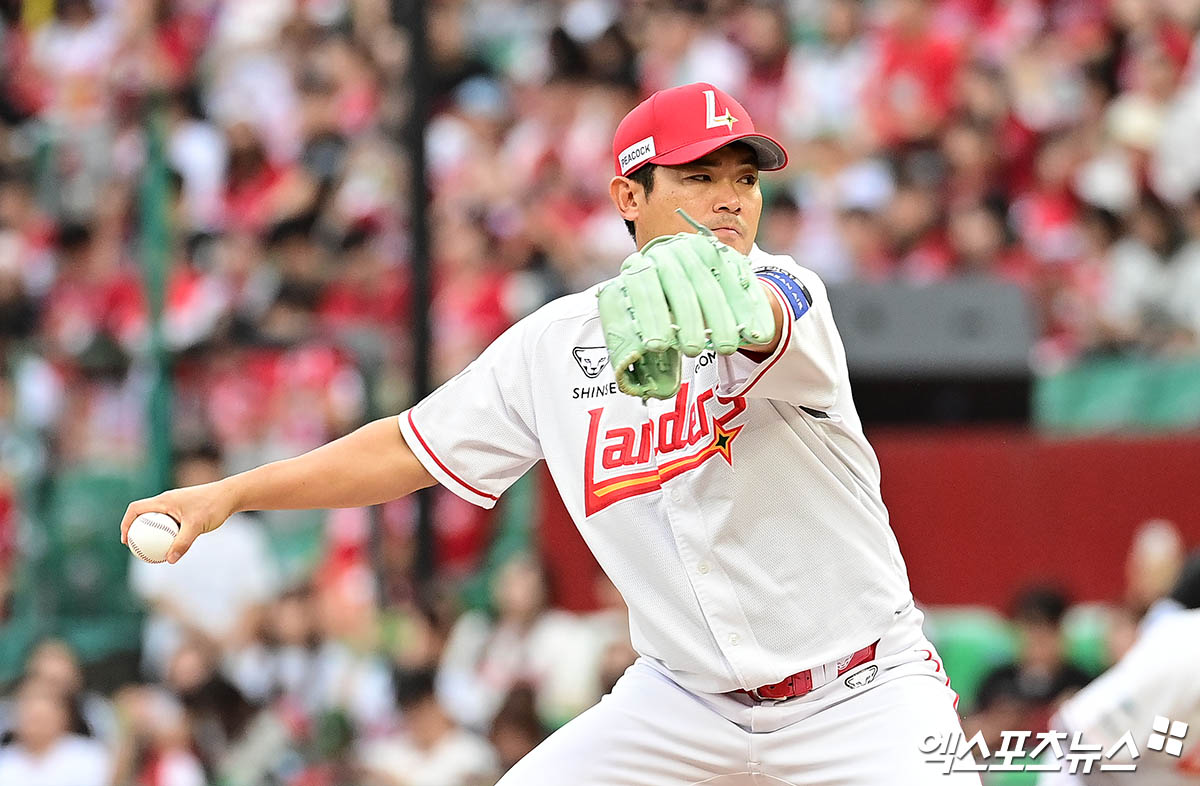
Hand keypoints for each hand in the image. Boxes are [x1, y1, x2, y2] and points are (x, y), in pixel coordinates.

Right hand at [120, 480, 238, 563]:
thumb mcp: (196, 526)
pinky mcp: (185, 509)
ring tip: (150, 551)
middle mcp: (168, 500)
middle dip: (136, 530)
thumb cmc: (213, 507)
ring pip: (157, 519)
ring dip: (151, 532)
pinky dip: (165, 532)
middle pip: (143, 514)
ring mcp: (176, 504)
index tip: (126, 540)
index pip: (135, 509)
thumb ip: (182, 543)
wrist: (231, 496)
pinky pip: (169, 522)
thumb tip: (169, 560)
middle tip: (135, 549)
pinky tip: (171, 547)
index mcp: (164, 500)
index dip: (126, 523)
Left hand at [597, 209, 775, 398]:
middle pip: (680, 286)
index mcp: (640, 266)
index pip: (642, 287)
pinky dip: (750, 310)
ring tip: (727, 348)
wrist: (681, 276)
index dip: (649, 317)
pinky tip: (757, 332)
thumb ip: (640, 337)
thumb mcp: (641, 318)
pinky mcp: (727, 256)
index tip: (656, 347)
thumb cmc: (657, 309)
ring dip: (721, 319)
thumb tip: (636, 373)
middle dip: (689, 321)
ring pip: (712, 285)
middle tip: (694, 351)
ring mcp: (699, 251)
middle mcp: (668, 252)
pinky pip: (740, 283)